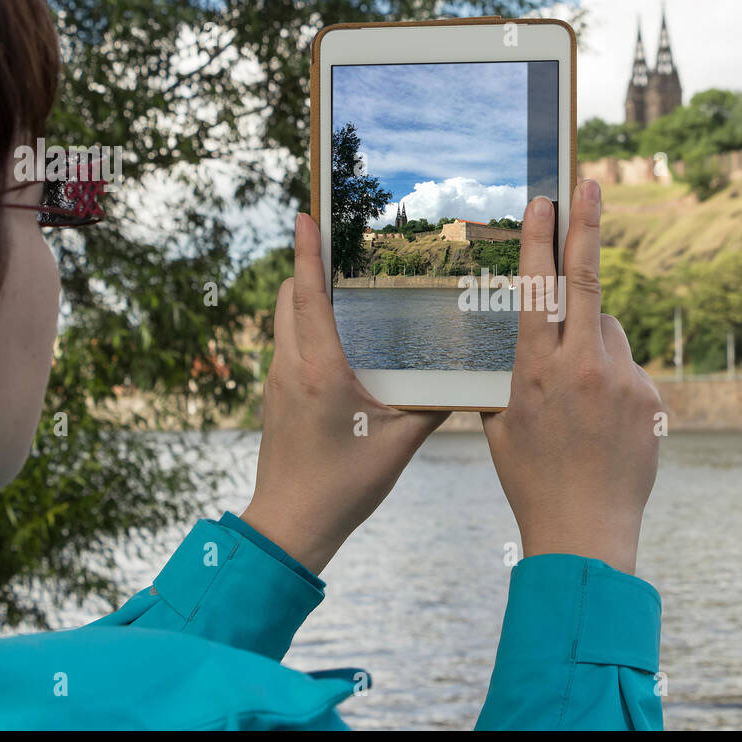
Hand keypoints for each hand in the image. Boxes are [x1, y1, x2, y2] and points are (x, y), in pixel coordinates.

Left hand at [241, 212, 447, 573]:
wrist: (290, 526)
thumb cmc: (343, 487)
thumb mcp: (399, 444)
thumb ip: (432, 407)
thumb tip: (466, 379)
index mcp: (319, 370)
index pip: (307, 295)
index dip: (306, 252)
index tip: (305, 215)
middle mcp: (290, 368)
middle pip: (287, 299)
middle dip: (305, 267)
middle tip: (335, 244)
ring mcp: (276, 383)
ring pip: (283, 322)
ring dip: (303, 298)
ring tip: (338, 284)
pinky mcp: (275, 399)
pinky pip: (287, 347)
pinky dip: (305, 327)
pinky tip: (336, 340)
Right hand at [481, 180, 662, 574]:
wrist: (585, 529)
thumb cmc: (530, 477)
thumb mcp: (501, 421)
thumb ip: (516, 373)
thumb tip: (532, 338)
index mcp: (534, 370)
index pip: (537, 289)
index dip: (540, 240)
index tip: (545, 201)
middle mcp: (580, 366)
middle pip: (588, 279)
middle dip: (587, 225)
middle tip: (590, 184)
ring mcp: (621, 380)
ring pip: (609, 329)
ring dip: (595, 341)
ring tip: (581, 398)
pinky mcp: (651, 398)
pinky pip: (630, 367)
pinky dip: (616, 379)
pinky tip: (604, 422)